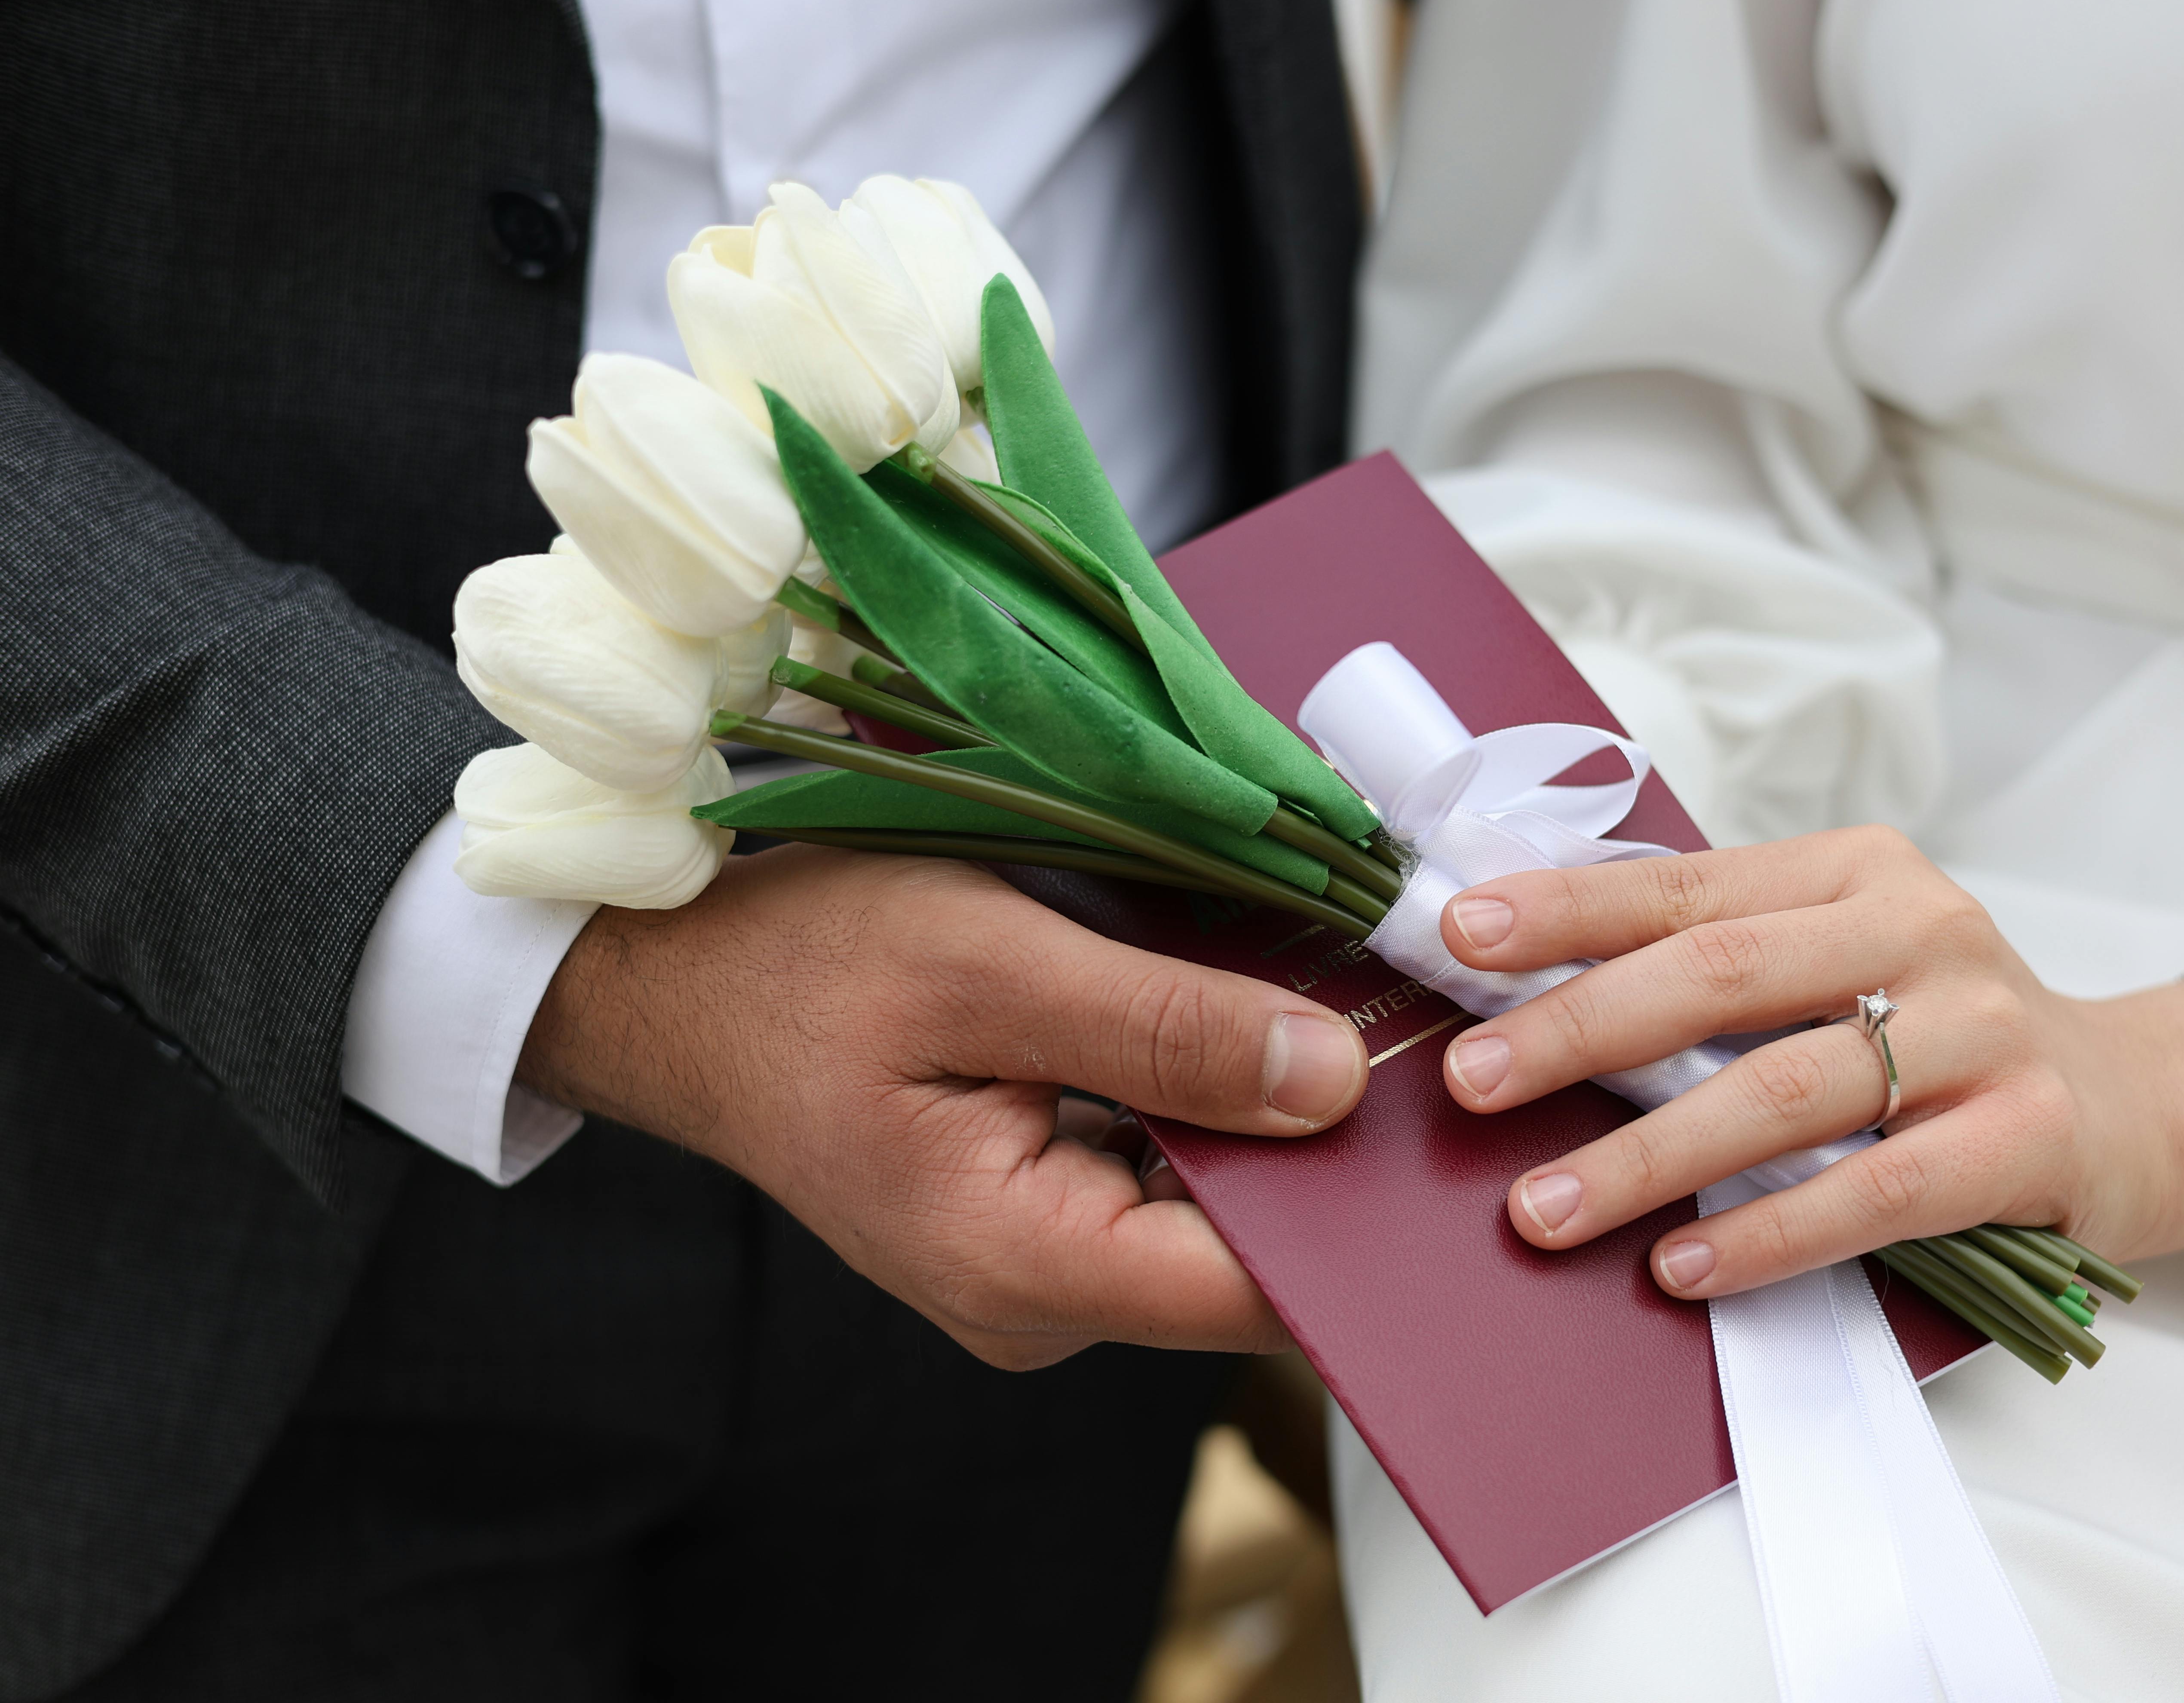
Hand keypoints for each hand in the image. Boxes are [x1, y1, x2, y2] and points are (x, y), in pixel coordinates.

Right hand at [516, 844, 1368, 1367]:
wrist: (681, 985)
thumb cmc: (801, 962)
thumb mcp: (983, 961)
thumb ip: (1160, 1029)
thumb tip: (1332, 1079)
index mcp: (1022, 1266)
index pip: (1255, 1289)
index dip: (1357, 1198)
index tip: (1424, 1081)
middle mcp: (1043, 1300)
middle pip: (1247, 1249)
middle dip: (1320, 1135)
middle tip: (1381, 1001)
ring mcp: (1041, 1265)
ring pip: (1214, 1204)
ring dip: (1262, 1102)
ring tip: (1303, 984)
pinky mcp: (1040, 1213)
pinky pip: (1164, 1174)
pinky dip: (1204, 1094)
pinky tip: (1224, 1009)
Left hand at [1432, 827, 2183, 1300]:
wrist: (2144, 1103)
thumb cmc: (1946, 1036)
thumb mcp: (1845, 963)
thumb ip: (1724, 966)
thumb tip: (1540, 993)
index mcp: (1854, 872)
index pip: (1687, 883)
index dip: (1568, 908)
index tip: (1459, 934)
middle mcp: (1921, 931)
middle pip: (1721, 977)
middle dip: (1580, 1028)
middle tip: (1472, 1080)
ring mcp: (1982, 1033)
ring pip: (1785, 1093)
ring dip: (1650, 1156)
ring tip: (1544, 1207)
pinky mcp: (2028, 1138)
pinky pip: (1876, 1193)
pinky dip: (1770, 1233)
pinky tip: (1684, 1270)